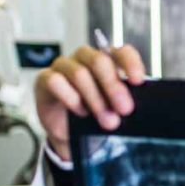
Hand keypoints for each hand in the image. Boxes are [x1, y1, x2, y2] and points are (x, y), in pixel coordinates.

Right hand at [33, 44, 145, 160]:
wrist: (70, 133)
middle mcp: (85, 58)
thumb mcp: (115, 109)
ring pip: (79, 73)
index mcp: (108, 60)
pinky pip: (56, 81)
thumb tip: (137, 105)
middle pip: (99, 61)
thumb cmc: (95, 116)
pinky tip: (80, 112)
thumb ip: (125, 101)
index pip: (121, 52)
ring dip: (96, 100)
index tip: (138, 81)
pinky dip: (71, 98)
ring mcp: (64, 66)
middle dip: (114, 86)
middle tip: (125, 109)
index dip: (130, 63)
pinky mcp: (45, 79)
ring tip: (108, 121)